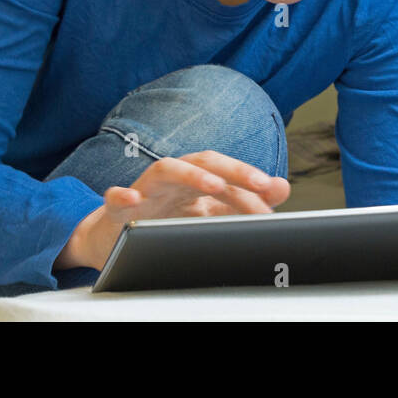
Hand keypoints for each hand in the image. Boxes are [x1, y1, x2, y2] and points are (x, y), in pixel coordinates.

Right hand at [65, 151, 290, 269]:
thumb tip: (283, 187)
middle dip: (234, 170)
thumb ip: (244, 201)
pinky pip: (115, 197)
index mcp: (195, 177)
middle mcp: (174, 177)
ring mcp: (146, 189)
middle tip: (260, 184)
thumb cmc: (166, 217)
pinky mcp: (118, 207)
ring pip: (166, 169)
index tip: (274, 194)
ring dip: (191, 174)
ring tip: (214, 184)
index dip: (251, 181)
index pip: (227, 172)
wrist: (119, 236)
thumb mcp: (209, 211)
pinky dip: (121, 195)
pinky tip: (131, 198)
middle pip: (204, 161)